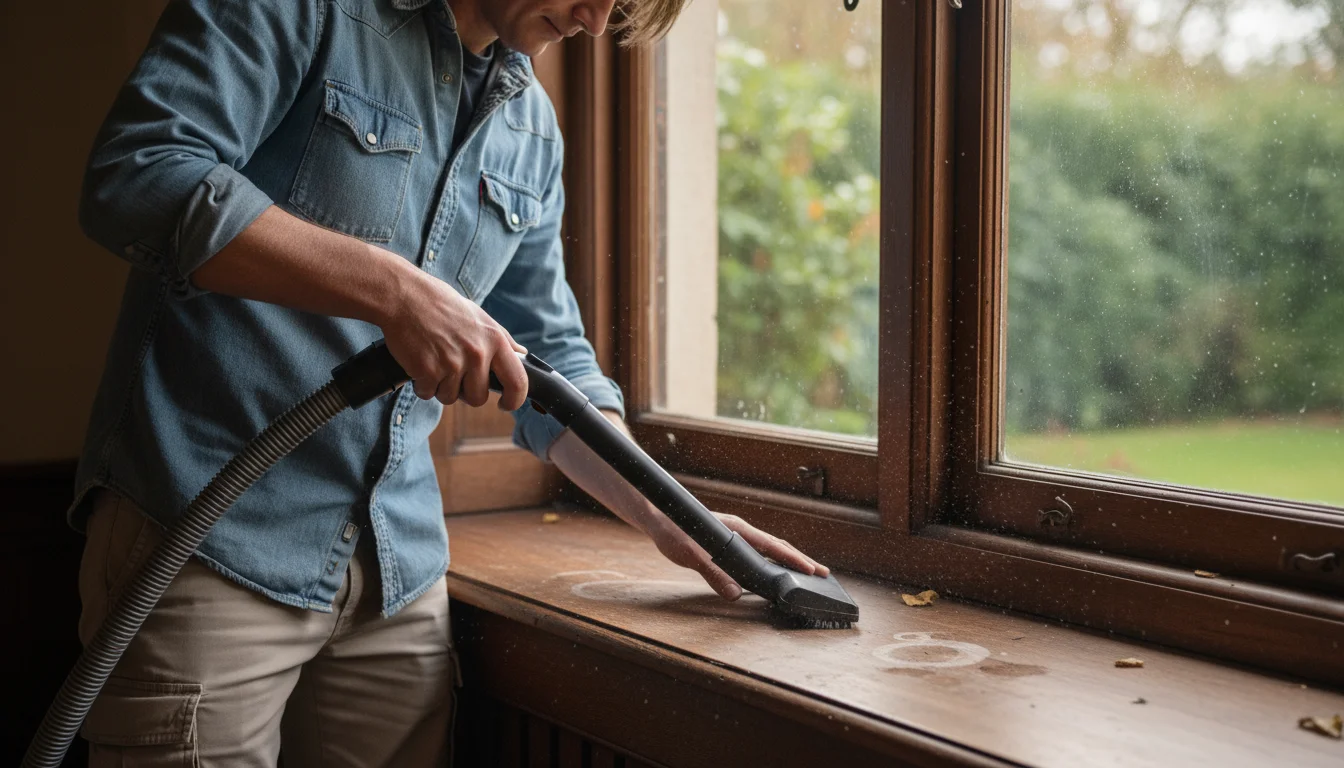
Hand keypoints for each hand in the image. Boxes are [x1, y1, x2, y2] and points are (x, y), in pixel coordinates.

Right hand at [378, 254, 527, 410]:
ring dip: (440, 387)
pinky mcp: (427, 371)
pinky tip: (419, 363)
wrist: (404, 297)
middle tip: (453, 374)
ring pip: (450, 398)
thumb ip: (502, 339)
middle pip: (478, 398)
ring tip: (434, 361)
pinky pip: (428, 394)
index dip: (514, 400)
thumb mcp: (479, 316)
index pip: (517, 382)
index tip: (505, 404)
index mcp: (494, 340)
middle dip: (465, 392)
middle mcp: (477, 354)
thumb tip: (522, 355)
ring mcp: (452, 364)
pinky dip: (422, 385)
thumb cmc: (441, 304)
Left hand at [645, 513, 829, 600]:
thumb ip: (714, 574)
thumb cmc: (673, 531)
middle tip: (822, 574)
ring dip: (787, 561)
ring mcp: (735, 535)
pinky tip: (773, 573)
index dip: (793, 559)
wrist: (657, 516)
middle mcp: (740, 530)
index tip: (812, 570)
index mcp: (737, 529)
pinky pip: (756, 552)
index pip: (772, 546)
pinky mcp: (727, 542)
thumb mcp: (692, 555)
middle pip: (777, 546)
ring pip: (768, 549)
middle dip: (800, 560)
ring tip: (806, 574)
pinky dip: (771, 562)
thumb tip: (735, 595)